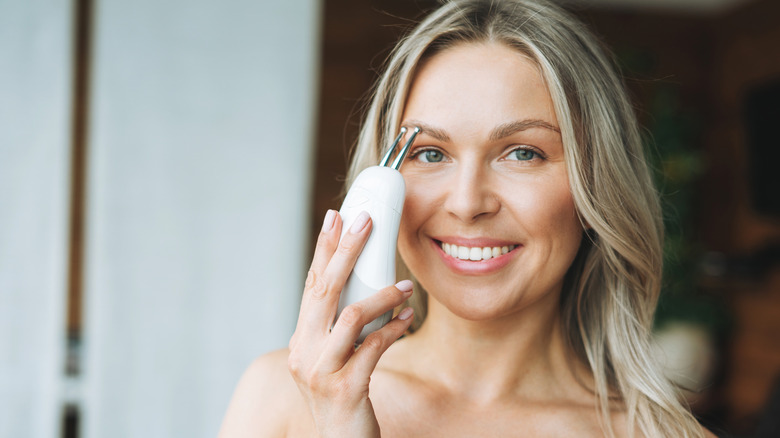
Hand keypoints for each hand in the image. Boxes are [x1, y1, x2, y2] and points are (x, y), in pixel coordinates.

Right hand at [288, 209, 413, 437]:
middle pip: (324, 290)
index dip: (323, 249)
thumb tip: (367, 289)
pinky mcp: (345, 388)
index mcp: (300, 340)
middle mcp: (303, 352)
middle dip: (345, 251)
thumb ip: (339, 328)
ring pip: (351, 317)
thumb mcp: (331, 359)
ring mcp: (321, 371)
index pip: (311, 285)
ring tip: (406, 287)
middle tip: (364, 221)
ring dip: (383, 296)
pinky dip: (394, 328)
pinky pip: (374, 347)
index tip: (336, 217)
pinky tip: (409, 319)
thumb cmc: (341, 398)